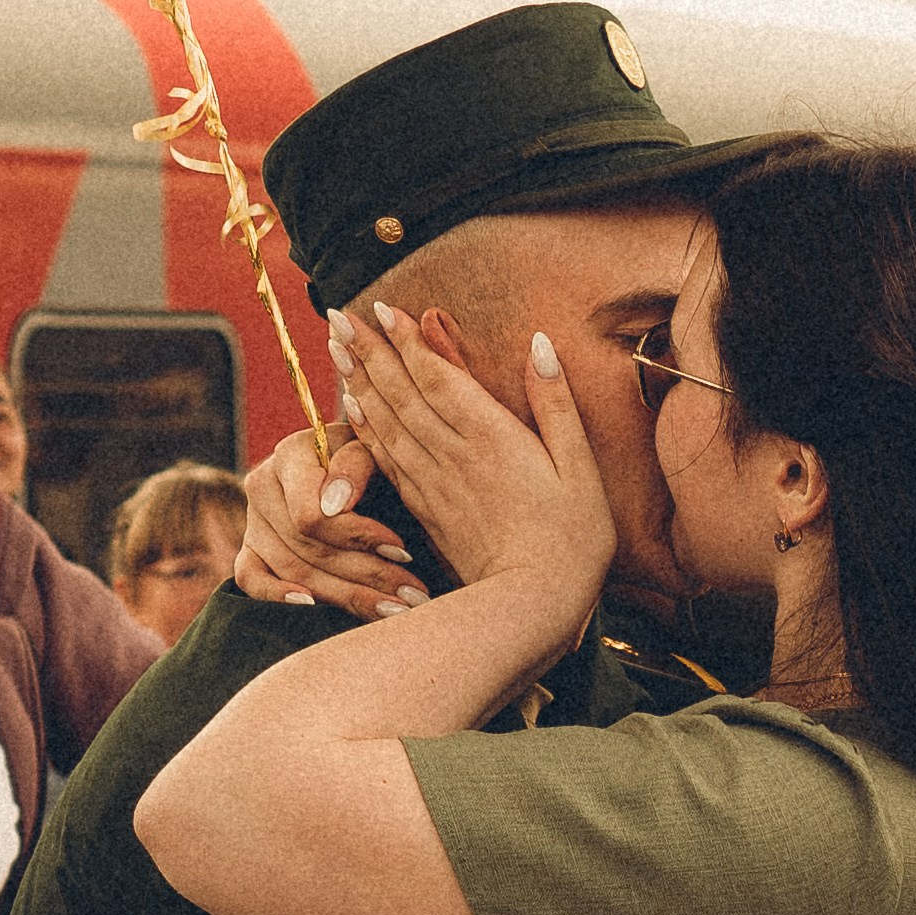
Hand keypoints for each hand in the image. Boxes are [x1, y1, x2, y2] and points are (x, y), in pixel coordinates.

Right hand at [234, 424, 419, 618]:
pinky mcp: (250, 550)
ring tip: (397, 611)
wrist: (349, 465)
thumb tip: (337, 503)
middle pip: (310, 548)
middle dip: (369, 575)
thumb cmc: (369, 457)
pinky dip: (278, 596)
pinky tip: (313, 606)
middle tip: (414, 597)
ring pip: (294, 571)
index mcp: (290, 455)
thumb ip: (356, 464)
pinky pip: (251, 580)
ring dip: (348, 596)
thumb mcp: (371, 448)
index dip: (358, 536)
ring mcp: (254, 521)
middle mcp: (262, 486)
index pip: (313, 514)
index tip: (403, 552)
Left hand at [330, 300, 617, 602]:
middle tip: (339, 315)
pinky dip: (366, 428)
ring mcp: (435, 483)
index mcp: (493, 438)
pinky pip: (388, 459)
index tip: (381, 309)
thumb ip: (555, 404)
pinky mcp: (427, 509)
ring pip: (387, 422)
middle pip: (402, 393)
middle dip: (370, 351)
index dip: (407, 341)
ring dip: (359, 381)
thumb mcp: (580, 465)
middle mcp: (454, 455)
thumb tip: (540, 344)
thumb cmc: (572, 537)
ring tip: (336, 348)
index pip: (438, 377)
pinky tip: (351, 409)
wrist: (534, 605)